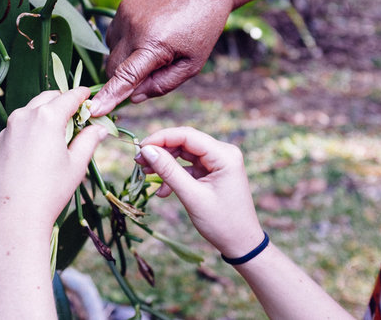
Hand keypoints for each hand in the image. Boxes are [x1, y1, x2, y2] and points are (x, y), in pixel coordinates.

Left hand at [0, 88, 107, 235]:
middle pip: (48, 97)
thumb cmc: (49, 192)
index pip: (69, 97)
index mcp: (48, 117)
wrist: (12, 217)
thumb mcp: (76, 165)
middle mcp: (25, 116)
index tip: (89, 97)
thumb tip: (100, 128)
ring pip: (31, 110)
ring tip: (58, 133)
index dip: (82, 95)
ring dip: (46, 113)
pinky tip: (38, 148)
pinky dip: (31, 127)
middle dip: (63, 102)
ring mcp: (8, 128)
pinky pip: (18, 126)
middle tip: (76, 117)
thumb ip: (89, 141)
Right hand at [89, 0, 232, 115]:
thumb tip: (133, 98)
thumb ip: (162, 85)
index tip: (93, 109)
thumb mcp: (191, 66)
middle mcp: (134, 28)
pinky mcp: (122, 7)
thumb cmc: (200, 30)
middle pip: (113, 68)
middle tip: (150, 73)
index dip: (109, 95)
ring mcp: (125, 15)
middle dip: (123, 79)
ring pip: (111, 53)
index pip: (125, 76)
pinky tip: (146, 36)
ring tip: (152, 48)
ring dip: (125, 60)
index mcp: (155, 44)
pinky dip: (125, 44)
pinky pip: (113, 36)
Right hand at [137, 127, 262, 257]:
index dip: (161, 138)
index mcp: (224, 155)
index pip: (187, 136)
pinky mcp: (212, 172)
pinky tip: (162, 191)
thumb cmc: (221, 222)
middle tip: (138, 161)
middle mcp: (223, 153)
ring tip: (145, 173)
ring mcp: (218, 162)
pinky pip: (188, 166)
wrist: (241, 244)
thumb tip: (147, 150)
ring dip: (165, 163)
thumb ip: (169, 171)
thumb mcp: (192, 196)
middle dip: (161, 150)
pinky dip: (174, 175)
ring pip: (184, 153)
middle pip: (184, 142)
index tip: (140, 148)